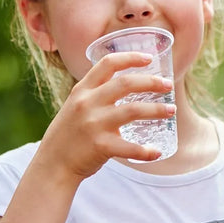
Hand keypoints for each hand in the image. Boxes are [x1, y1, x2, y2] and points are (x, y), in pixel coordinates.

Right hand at [39, 52, 175, 178]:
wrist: (52, 165)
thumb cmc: (70, 133)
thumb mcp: (76, 105)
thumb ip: (96, 93)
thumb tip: (127, 82)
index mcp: (82, 90)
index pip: (108, 64)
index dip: (131, 58)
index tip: (149, 58)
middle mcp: (87, 103)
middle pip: (126, 83)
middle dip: (151, 82)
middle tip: (168, 85)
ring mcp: (93, 124)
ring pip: (133, 110)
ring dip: (157, 110)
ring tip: (171, 110)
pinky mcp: (100, 146)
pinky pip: (129, 147)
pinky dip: (146, 150)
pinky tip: (157, 151)